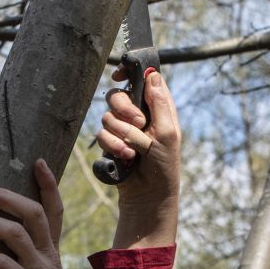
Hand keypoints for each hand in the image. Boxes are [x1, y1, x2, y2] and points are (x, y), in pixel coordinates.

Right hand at [97, 67, 180, 247]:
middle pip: (118, 95)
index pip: (142, 79)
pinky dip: (113, 146)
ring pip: (107, 116)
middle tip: (139, 124)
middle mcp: (139, 115)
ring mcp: (123, 129)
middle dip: (125, 109)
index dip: (130, 73)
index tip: (119, 75)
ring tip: (135, 151)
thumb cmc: (164, 166)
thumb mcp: (168, 134)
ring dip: (121, 134)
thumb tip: (152, 75)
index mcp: (157, 107)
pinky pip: (101, 134)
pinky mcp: (110, 143)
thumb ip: (160, 104)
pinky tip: (125, 158)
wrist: (148, 195)